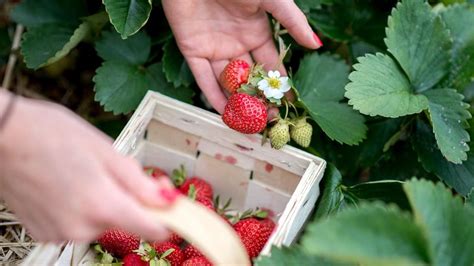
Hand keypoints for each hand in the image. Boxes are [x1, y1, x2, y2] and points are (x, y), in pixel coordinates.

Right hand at [0, 91, 175, 241]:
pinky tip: (67, 186)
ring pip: (101, 223)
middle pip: (125, 223)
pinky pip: (78, 225)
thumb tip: (167, 201)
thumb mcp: (106, 151)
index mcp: (102, 205)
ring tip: (83, 174)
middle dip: (128, 201)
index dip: (167, 218)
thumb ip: (140, 183)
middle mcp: (81, 228)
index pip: (153, 230)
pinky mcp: (44, 232)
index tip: (171, 206)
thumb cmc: (50, 134)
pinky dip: (80, 209)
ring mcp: (60, 233)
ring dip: (103, 204)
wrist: (1, 136)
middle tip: (114, 172)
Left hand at [162, 0, 321, 112]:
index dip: (280, 85)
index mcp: (257, 32)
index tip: (291, 104)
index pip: (272, 65)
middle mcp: (237, 44)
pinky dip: (212, 95)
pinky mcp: (192, 50)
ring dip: (238, 103)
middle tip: (271, 121)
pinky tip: (224, 113)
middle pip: (250, 78)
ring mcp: (215, 48)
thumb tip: (316, 45)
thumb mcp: (272, 0)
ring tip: (250, 125)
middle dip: (261, 99)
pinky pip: (203, 78)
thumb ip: (292, 22)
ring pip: (227, 82)